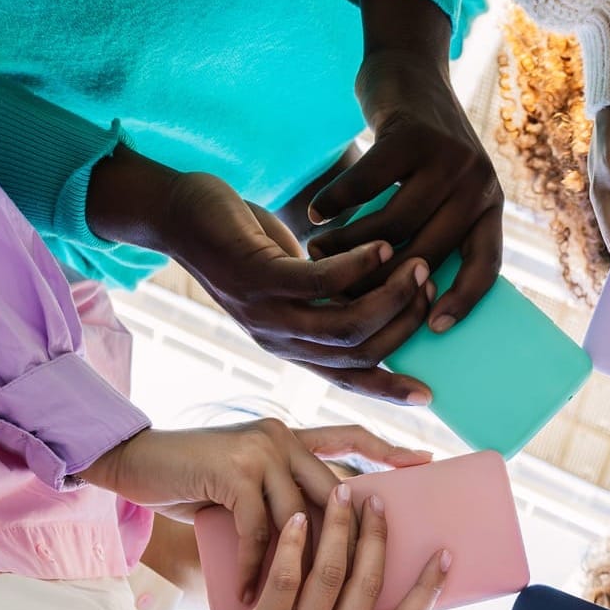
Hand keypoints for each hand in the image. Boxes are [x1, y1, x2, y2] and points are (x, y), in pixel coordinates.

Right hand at [85, 419, 431, 606]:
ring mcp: (261, 451)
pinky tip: (245, 594)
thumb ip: (281, 493)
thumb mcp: (245, 482)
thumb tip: (324, 534)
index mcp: (291, 437)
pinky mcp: (235, 471)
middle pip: (335, 492)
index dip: (386, 448)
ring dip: (294, 568)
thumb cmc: (191, 480)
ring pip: (299, 519)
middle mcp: (283, 437)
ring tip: (294, 606)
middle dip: (354, 538)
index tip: (424, 462)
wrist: (134, 462)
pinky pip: (258, 531)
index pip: (348, 436)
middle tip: (367, 581)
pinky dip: (251, 567)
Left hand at [87, 148, 437, 403]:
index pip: (347, 379)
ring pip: (346, 323)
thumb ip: (333, 297)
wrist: (178, 216)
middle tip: (432, 288)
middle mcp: (279, 339)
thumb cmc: (244, 243)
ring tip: (417, 266)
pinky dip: (360, 266)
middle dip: (403, 325)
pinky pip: (321, 282)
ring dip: (390, 296)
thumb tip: (384, 299)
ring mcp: (266, 311)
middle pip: (357, 352)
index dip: (388, 390)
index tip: (428, 394)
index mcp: (289, 346)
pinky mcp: (258, 277)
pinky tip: (383, 246)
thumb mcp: (295, 279)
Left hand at [212, 484, 442, 609]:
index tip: (443, 555)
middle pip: (366, 588)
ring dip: (339, 530)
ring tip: (341, 494)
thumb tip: (373, 582)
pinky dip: (295, 545)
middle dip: (376, 539)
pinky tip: (299, 519)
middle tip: (377, 503)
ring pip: (329, 577)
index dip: (427, 590)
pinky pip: (284, 580)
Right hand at [307, 0, 503, 334]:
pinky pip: (368, 184)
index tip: (430, 329)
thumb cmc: (418, 148)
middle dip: (381, 280)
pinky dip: (337, 202)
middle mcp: (478, 183)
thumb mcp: (442, 189)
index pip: (486, 265)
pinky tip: (316, 214)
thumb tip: (404, 299)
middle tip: (341, 295)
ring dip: (350, 244)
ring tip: (318, 254)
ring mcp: (448, 158)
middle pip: (428, 251)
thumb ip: (436, 230)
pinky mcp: (411, 135)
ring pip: (394, 223)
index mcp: (489, 205)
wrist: (409, 71)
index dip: (463, 301)